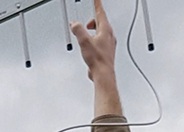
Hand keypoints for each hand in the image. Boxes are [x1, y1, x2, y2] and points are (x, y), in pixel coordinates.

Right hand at [70, 0, 122, 115]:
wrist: (103, 73)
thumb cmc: (98, 59)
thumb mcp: (84, 41)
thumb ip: (78, 30)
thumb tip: (74, 24)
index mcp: (106, 30)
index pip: (101, 12)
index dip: (97, 4)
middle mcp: (109, 35)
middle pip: (100, 22)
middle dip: (91, 21)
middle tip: (84, 24)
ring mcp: (109, 43)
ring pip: (100, 31)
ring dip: (92, 31)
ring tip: (85, 37)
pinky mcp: (106, 50)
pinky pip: (100, 40)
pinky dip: (94, 39)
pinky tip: (88, 46)